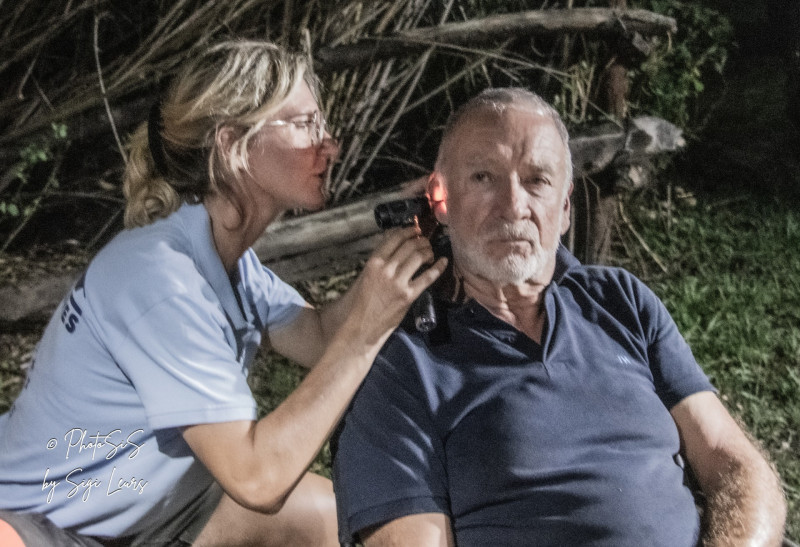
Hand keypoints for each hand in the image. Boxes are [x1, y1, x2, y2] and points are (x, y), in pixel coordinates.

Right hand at [343, 226, 446, 345]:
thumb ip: (376, 263)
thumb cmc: (357, 304)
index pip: (394, 238)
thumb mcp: (362, 277)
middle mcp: (387, 269)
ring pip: (419, 257)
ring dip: (428, 250)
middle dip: (420, 239)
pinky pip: (428, 277)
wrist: (359, 328)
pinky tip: (443, 261)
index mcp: (373, 263)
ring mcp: (399, 283)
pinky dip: (438, 267)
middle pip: (409, 246)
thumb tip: (390, 249)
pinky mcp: (409, 296)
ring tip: (431, 251)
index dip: (407, 231)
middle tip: (425, 240)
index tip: (414, 230)